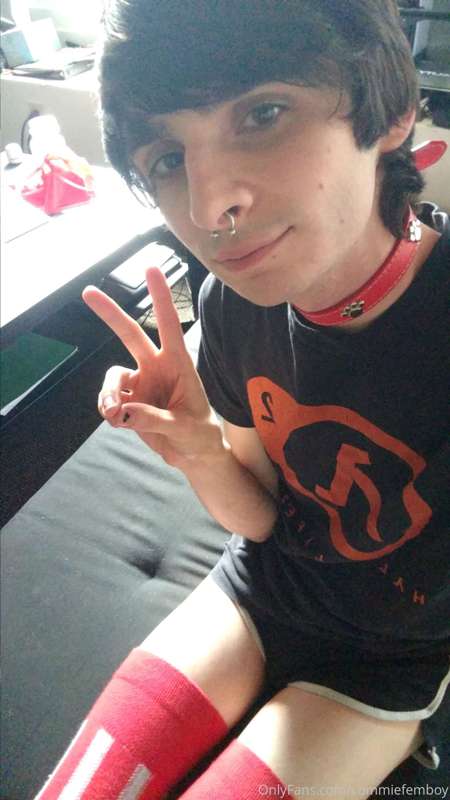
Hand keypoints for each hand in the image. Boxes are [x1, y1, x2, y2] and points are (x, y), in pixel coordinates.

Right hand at [82, 267, 223, 468]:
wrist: (192, 454)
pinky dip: (108, 410)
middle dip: (110, 314)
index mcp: (179, 364)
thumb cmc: (199, 433)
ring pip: (112, 378)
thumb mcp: (185, 427)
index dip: (161, 297)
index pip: (170, 325)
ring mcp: (140, 383)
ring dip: (107, 394)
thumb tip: (122, 412)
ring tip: (112, 414)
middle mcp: (156, 367)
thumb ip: (154, 419)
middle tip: (88, 292)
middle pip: (130, 335)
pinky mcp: (128, 401)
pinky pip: (109, 399)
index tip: (151, 268)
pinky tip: (118, 421)